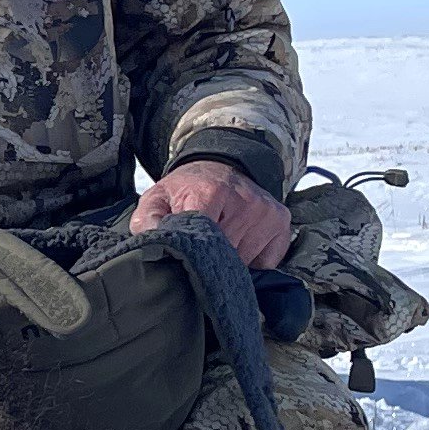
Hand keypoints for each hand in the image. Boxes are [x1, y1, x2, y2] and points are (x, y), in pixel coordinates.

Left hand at [129, 159, 293, 271]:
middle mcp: (245, 202)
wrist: (220, 167)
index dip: (192, 255)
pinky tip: (239, 241)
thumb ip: (147, 222)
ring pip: (243, 263)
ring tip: (219, 239)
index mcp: (211, 193)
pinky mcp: (281, 222)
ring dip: (229, 260)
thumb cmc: (186, 190)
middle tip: (199, 245)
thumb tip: (150, 246)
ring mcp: (266, 213)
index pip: (204, 241)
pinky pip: (265, 262)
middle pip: (223, 256)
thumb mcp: (158, 199)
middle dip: (208, 258)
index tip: (184, 257)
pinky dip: (251, 260)